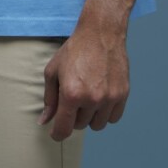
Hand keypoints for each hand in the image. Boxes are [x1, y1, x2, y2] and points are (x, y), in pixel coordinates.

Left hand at [38, 20, 129, 140]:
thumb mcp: (53, 71)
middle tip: (73, 99)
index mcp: (71, 93)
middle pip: (80, 126)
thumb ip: (49, 99)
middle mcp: (91, 98)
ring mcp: (109, 97)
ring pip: (97, 125)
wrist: (100, 33)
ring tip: (87, 98)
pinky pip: (113, 118)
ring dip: (90, 117)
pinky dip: (105, 113)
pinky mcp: (122, 94)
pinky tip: (100, 99)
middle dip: (73, 116)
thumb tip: (45, 121)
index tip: (56, 133)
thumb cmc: (74, 50)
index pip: (64, 129)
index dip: (57, 134)